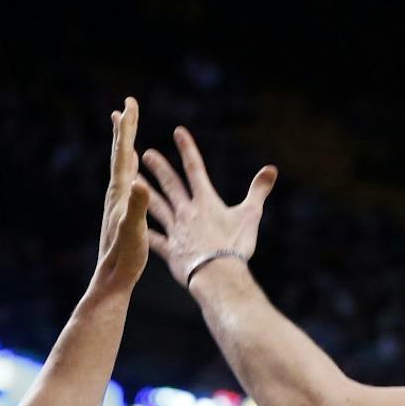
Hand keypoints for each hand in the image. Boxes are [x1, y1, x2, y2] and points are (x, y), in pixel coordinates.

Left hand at [93, 98, 152, 295]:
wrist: (112, 278)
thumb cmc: (125, 256)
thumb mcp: (135, 230)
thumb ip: (137, 206)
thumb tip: (139, 182)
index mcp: (121, 193)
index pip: (124, 153)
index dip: (128, 128)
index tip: (129, 104)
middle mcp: (116, 194)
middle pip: (120, 154)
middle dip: (125, 130)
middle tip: (125, 107)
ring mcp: (118, 204)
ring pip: (122, 168)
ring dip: (125, 148)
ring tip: (126, 133)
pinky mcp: (121, 214)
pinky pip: (127, 184)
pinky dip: (130, 171)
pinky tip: (133, 173)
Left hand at [143, 126, 276, 289]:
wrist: (216, 274)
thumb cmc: (235, 245)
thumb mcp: (250, 215)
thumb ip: (259, 191)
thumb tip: (272, 169)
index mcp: (205, 202)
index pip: (195, 169)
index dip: (187, 149)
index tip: (178, 132)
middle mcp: (187, 212)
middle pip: (171, 185)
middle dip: (160, 168)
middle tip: (146, 154)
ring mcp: (177, 231)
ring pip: (157, 207)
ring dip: (145, 192)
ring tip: (132, 180)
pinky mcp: (171, 251)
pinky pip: (156, 240)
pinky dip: (147, 233)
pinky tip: (137, 226)